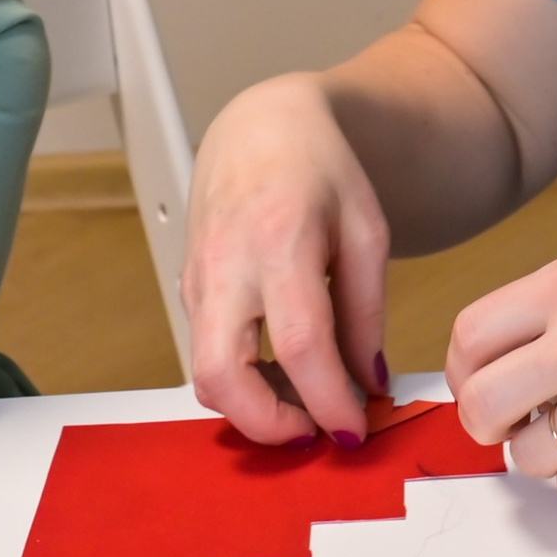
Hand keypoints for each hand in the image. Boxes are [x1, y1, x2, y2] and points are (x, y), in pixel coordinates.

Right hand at [184, 73, 391, 447]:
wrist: (263, 126)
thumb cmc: (319, 168)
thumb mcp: (367, 231)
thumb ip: (367, 311)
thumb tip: (368, 382)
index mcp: (281, 238)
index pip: (300, 345)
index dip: (328, 402)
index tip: (355, 429)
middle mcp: (227, 263)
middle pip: (223, 375)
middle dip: (268, 424)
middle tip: (316, 430)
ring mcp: (198, 278)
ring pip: (206, 374)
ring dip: (255, 406)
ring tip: (308, 395)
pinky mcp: (188, 291)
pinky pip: (206, 354)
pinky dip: (243, 381)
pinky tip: (284, 370)